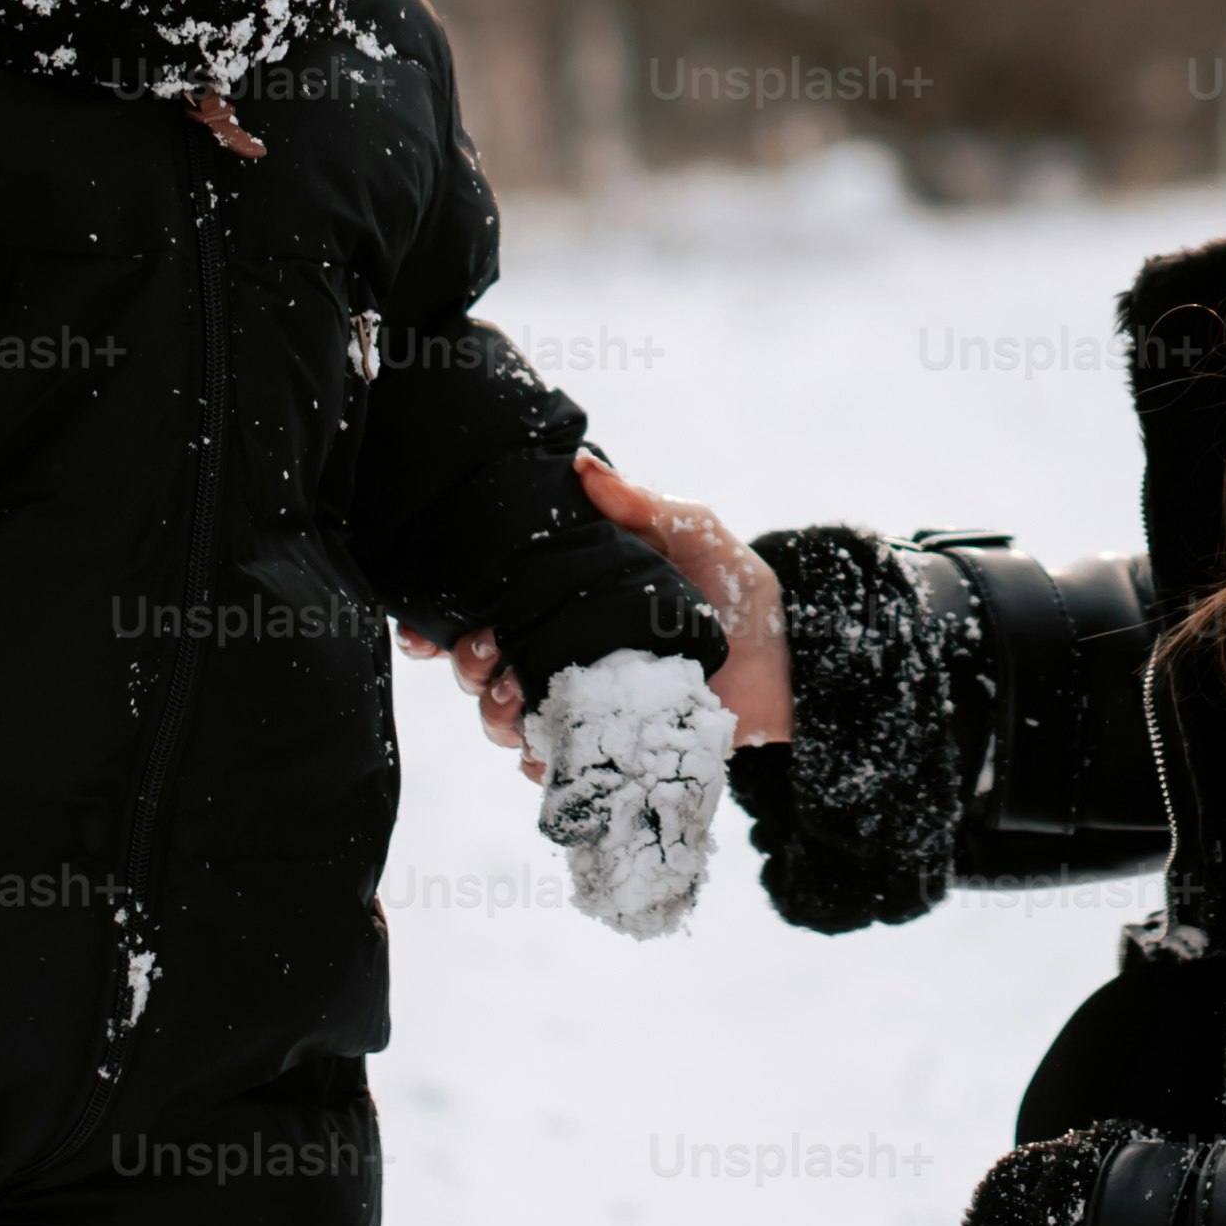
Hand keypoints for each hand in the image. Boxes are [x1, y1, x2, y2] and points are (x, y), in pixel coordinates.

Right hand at [403, 450, 797, 770]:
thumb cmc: (739, 586)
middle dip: (470, 666)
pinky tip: (542, 752)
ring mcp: (585, 699)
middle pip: (485, 664)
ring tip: (515, 705)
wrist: (794, 660)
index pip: (491, 604)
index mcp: (571, 595)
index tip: (430, 629)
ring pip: (509, 716)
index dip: (448, 619)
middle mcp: (566, 647)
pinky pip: (559, 760)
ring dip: (497, 716)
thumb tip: (582, 465)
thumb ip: (644, 504)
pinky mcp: (612, 744)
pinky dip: (540, 760)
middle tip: (487, 661)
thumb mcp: (696, 531)